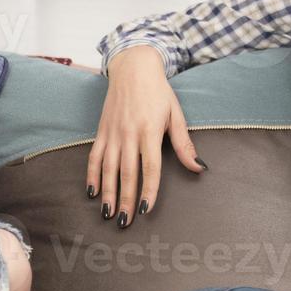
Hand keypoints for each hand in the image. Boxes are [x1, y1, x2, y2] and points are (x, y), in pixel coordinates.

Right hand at [86, 46, 206, 227]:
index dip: (148, 190)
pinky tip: (92, 192)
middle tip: (125, 223)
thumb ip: (184, 144)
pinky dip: (92, 174)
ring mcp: (112, 132)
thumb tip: (199, 168)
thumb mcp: (176, 114)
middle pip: (126, 173)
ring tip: (108, 214)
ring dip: (107, 193)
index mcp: (150, 130)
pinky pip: (95, 156)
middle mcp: (129, 133)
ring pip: (108, 168)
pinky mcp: (101, 130)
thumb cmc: (158, 92)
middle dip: (125, 200)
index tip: (146, 210)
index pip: (150, 167)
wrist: (133, 67)